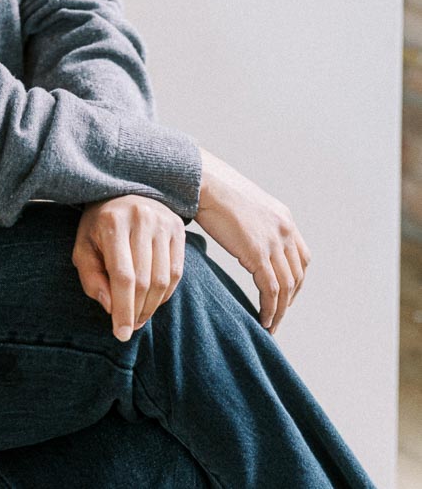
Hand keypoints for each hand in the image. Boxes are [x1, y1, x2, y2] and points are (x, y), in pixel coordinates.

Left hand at [71, 194, 185, 341]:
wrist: (123, 191)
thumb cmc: (99, 225)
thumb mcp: (83, 247)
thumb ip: (91, 277)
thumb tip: (111, 307)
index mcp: (113, 222)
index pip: (123, 276)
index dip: (123, 309)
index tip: (120, 333)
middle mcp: (141, 218)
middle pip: (145, 281)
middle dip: (136, 311)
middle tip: (128, 327)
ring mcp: (163, 221)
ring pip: (163, 279)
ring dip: (151, 306)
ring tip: (139, 316)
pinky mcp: (178, 227)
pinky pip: (176, 271)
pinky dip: (165, 293)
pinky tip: (152, 300)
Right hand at [195, 147, 310, 335]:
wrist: (205, 182)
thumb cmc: (216, 192)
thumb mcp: (246, 206)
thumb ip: (255, 224)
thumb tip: (247, 237)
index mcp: (284, 218)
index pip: (301, 258)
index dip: (296, 281)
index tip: (285, 295)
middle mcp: (285, 230)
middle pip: (297, 275)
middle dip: (290, 299)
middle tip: (278, 314)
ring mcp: (273, 241)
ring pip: (286, 286)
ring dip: (281, 310)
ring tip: (271, 324)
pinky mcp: (258, 253)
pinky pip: (271, 290)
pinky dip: (270, 308)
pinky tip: (264, 319)